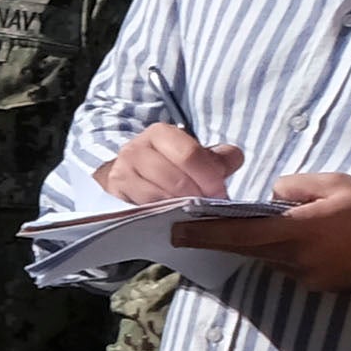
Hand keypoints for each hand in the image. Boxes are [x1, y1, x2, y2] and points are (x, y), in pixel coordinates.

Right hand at [97, 125, 245, 207]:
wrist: (130, 174)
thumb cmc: (168, 164)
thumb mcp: (194, 155)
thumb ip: (218, 157)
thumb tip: (234, 158)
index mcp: (160, 133)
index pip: (189, 154)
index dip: (209, 176)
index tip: (219, 192)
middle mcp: (136, 148)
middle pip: (175, 178)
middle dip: (198, 196)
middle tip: (209, 206)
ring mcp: (122, 171)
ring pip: (159, 196)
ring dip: (181, 208)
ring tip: (192, 211)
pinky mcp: (116, 192)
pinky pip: (144, 208)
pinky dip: (162, 215)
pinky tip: (172, 216)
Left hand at [163, 169, 350, 291]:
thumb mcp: (339, 184)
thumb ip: (297, 187)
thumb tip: (273, 195)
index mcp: (297, 232)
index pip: (239, 233)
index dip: (204, 232)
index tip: (175, 230)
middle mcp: (297, 261)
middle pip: (246, 249)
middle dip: (217, 239)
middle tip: (186, 231)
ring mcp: (309, 278)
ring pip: (271, 257)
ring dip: (261, 242)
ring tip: (265, 223)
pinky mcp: (322, 287)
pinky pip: (293, 266)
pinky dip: (289, 251)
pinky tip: (309, 238)